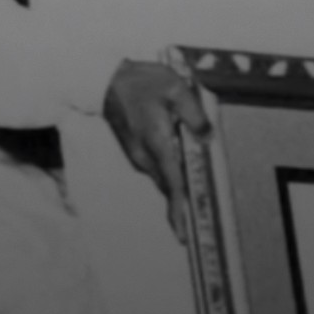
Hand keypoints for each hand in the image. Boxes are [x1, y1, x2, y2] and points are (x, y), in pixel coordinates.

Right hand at [105, 58, 207, 240]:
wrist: (105, 80)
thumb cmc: (142, 82)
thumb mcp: (176, 90)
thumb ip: (195, 116)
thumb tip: (208, 139)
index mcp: (157, 143)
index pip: (172, 183)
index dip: (178, 210)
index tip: (180, 233)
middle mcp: (144, 155)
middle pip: (168, 187)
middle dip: (178, 208)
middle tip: (187, 230)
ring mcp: (137, 154)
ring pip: (162, 179)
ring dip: (174, 192)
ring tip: (185, 211)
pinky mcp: (135, 150)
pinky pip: (156, 169)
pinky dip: (168, 178)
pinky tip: (178, 177)